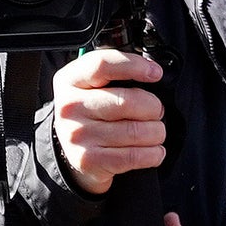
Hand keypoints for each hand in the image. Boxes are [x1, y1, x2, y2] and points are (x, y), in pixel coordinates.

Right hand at [52, 48, 165, 195]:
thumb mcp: (96, 84)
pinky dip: (153, 154)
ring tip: (152, 133)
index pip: (103, 65)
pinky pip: (135, 156)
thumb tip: (153, 72)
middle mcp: (69, 107)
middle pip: (128, 101)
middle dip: (154, 108)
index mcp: (70, 80)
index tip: (155, 73)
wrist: (76, 149)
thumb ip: (118, 73)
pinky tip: (151, 150)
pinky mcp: (88, 160)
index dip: (135, 66)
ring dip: (156, 133)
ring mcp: (77, 135)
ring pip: (137, 131)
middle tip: (154, 112)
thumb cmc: (95, 111)